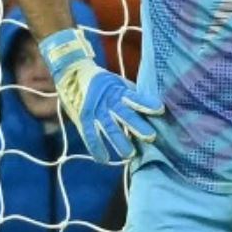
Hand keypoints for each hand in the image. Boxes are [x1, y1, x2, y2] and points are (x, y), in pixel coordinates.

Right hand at [39, 28, 162, 165]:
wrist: (71, 72)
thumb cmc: (101, 81)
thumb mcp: (117, 83)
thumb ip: (131, 94)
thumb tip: (154, 106)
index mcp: (118, 90)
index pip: (135, 97)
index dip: (146, 103)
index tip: (160, 109)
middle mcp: (108, 100)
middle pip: (124, 114)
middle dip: (137, 125)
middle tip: (150, 137)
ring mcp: (95, 110)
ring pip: (108, 127)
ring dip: (119, 141)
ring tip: (129, 155)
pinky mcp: (84, 118)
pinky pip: (90, 134)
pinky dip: (96, 147)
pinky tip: (104, 159)